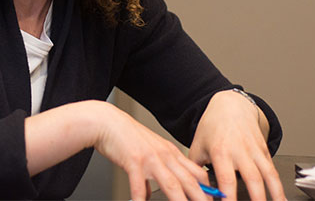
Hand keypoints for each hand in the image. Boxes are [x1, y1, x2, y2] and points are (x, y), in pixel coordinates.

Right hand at [92, 102, 209, 200]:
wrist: (106, 121)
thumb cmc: (124, 137)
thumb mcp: (146, 153)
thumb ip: (151, 173)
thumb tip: (148, 193)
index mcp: (170, 153)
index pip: (197, 173)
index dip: (209, 190)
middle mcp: (164, 155)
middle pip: (190, 182)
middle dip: (202, 200)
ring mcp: (150, 158)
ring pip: (172, 184)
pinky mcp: (133, 161)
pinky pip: (139, 184)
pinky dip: (140, 197)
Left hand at [189, 90, 284, 200]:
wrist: (230, 106)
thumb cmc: (212, 127)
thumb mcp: (197, 145)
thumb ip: (194, 168)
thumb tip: (193, 188)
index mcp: (220, 151)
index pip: (226, 180)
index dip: (228, 198)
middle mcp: (240, 151)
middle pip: (252, 179)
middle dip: (256, 200)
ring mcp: (255, 151)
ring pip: (268, 175)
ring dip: (274, 194)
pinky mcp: (265, 151)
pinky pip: (274, 171)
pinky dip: (280, 187)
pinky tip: (281, 199)